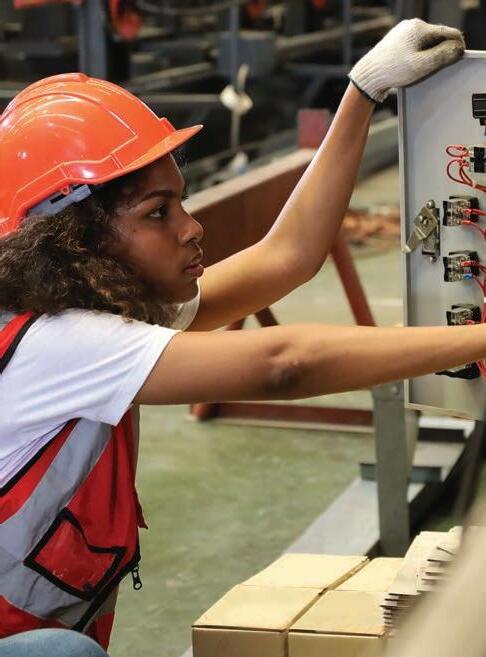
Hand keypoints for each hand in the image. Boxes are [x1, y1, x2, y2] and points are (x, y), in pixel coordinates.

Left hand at [349, 18, 464, 102]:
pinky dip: (418, 55)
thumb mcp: (422, 65)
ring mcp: (402, 33)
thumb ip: (442, 55)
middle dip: (441, 50)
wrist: (367, 77)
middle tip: (440, 66)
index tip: (460, 55)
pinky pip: (414, 46)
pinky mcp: (396, 41)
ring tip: (423, 68)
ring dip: (430, 54)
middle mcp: (411, 26)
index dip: (456, 44)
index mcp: (419, 28)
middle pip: (436, 37)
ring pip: (425, 42)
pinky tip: (413, 67)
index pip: (447, 32)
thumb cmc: (392, 70)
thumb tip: (458, 48)